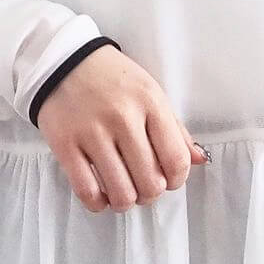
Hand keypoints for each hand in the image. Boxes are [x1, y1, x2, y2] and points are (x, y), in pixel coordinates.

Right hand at [35, 46, 208, 211]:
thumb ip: (175, 129)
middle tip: (144, 187)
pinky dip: (98, 203)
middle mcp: (123, 118)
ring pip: (121, 192)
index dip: (177, 180)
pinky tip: (101, 196)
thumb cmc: (113, 79)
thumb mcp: (150, 93)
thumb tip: (200, 159)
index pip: (176, 160)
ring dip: (126, 201)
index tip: (170, 180)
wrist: (63, 61)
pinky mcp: (64, 144)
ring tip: (124, 193)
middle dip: (151, 193)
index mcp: (150, 103)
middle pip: (151, 182)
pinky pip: (87, 190)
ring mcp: (92, 132)